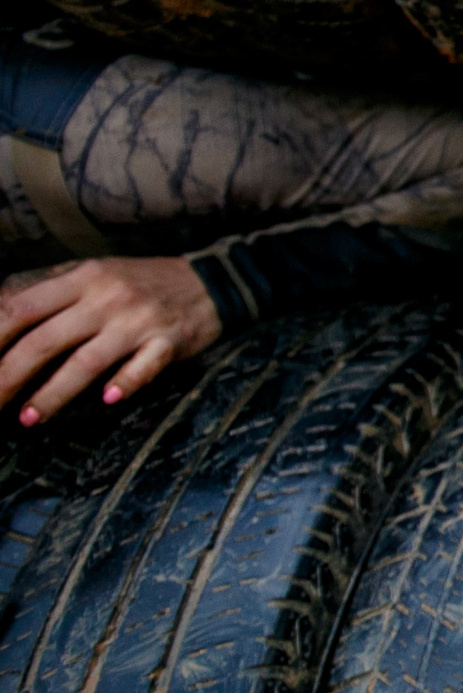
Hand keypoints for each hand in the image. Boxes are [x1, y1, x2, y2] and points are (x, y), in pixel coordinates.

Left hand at [0, 256, 224, 424]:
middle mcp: (107, 298)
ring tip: (27, 418)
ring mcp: (139, 321)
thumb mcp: (94, 273)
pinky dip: (125, 384)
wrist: (213, 280)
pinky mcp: (169, 343)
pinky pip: (144, 368)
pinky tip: (107, 401)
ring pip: (87, 361)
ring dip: (54, 393)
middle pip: (45, 340)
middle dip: (9, 376)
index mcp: (83, 278)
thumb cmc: (142, 282)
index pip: (21, 308)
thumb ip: (49, 292)